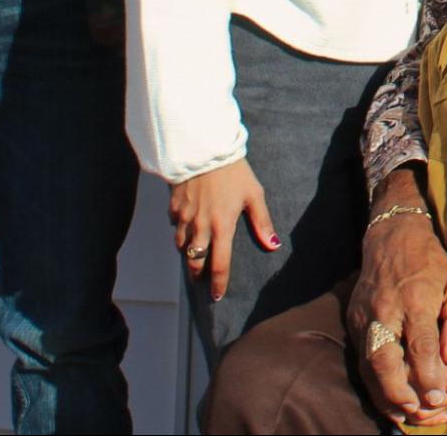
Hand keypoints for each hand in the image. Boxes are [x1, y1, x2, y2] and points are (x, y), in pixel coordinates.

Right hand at [168, 158, 279, 302]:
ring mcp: (184, 218)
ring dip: (189, 254)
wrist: (204, 150)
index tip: (217, 296)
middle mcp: (200, 227)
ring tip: (196, 256)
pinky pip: (175, 226)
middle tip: (203, 280)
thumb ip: (262, 222)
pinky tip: (188, 227)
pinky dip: (181, 231)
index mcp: (222, 226)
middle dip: (198, 274)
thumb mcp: (254, 194)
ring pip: (182, 247)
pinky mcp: (173, 207)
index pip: (219, 265)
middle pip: (195, 262)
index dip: (217, 283)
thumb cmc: (234, 171)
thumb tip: (273, 246)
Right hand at [349, 170, 446, 427]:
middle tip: (424, 412)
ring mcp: (364, 317)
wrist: (391, 236)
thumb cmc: (430, 261)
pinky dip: (376, 386)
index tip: (440, 399)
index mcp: (415, 298)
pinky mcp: (353, 323)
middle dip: (402, 394)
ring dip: (388, 397)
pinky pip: (362, 362)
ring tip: (412, 415)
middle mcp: (385, 310)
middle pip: (385, 361)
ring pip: (369, 367)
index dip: (430, 376)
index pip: (420, 345)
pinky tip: (394, 402)